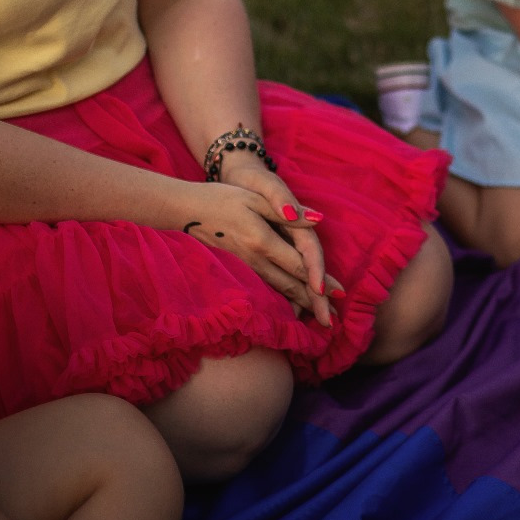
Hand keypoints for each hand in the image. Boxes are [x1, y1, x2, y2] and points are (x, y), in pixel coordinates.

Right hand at [188, 159, 341, 326]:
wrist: (182, 210)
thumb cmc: (221, 199)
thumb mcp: (256, 198)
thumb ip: (288, 212)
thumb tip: (319, 219)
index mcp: (262, 241)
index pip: (298, 265)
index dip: (319, 280)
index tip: (338, 294)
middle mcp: (254, 260)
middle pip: (290, 285)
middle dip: (314, 303)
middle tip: (332, 320)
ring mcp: (243, 269)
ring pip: (277, 291)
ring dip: (299, 305)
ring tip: (316, 316)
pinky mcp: (235, 271)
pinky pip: (263, 290)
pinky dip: (279, 300)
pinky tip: (289, 307)